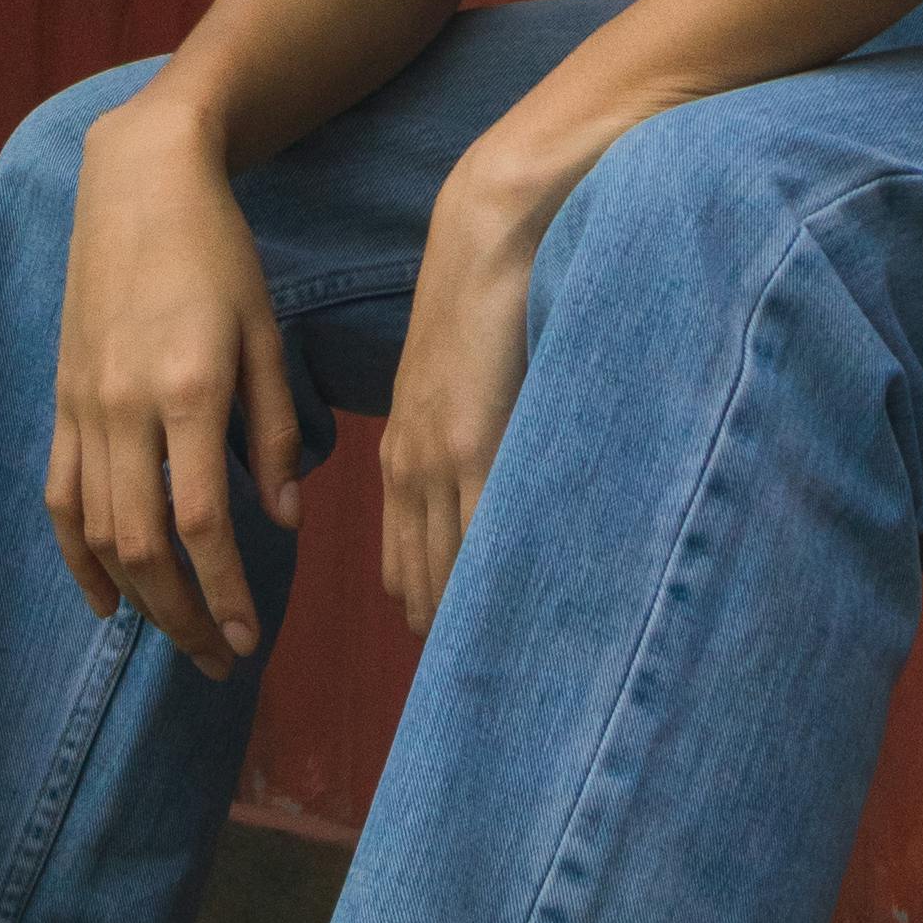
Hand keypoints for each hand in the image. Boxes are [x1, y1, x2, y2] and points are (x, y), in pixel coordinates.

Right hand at [47, 93, 303, 679]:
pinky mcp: (62, 399)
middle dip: (182, 618)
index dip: (226, 595)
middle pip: (146, 547)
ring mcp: (84, 406)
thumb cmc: (219, 252)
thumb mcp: (265, 334)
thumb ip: (273, 431)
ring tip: (177, 637)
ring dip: (138, 600)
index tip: (252, 642)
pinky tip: (106, 599)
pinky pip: (61, 496)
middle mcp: (127, 407)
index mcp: (188, 391)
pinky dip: (78, 557)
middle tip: (220, 662)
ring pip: (99, 532)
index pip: (203, 526)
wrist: (138, 182)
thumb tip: (281, 521)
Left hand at [379, 151, 561, 635]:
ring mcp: (442, 458)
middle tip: (483, 689)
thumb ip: (467, 440)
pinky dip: (496, 578)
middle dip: (451, 632)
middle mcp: (412, 466)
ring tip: (505, 672)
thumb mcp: (457, 382)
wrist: (491, 233)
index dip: (433, 611)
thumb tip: (493, 488)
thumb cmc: (487, 300)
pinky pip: (482, 532)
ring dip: (472, 618)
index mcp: (405, 454)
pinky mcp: (476, 441)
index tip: (458, 659)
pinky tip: (518, 614)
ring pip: (449, 568)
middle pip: (425, 580)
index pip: (410, 563)